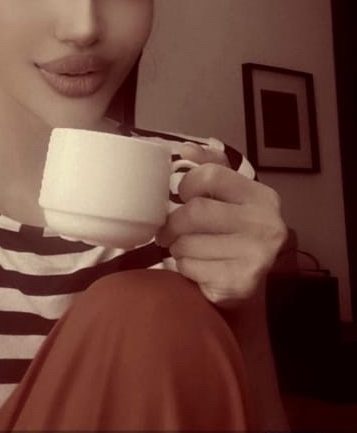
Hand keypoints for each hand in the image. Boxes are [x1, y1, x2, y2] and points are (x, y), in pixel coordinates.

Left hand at [155, 143, 287, 306]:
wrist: (250, 280)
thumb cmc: (233, 230)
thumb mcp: (229, 193)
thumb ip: (210, 166)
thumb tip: (187, 149)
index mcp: (261, 196)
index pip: (209, 175)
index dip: (187, 185)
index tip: (183, 196)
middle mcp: (265, 225)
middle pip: (195, 212)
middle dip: (173, 223)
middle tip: (168, 230)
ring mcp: (256, 257)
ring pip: (188, 243)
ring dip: (177, 247)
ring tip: (185, 248)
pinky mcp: (239, 283)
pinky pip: (190, 268)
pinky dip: (183, 267)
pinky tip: (195, 266)